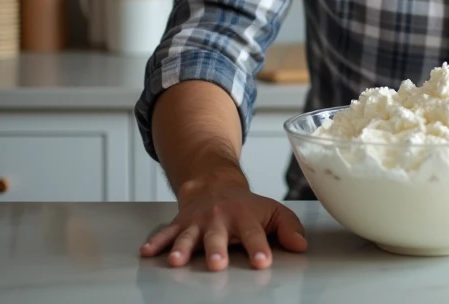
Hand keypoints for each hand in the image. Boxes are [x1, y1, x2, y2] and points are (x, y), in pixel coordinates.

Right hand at [139, 168, 307, 270]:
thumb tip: (301, 245)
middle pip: (217, 236)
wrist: (215, 184)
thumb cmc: (247, 206)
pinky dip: (156, 242)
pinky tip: (147, 252)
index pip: (254, 234)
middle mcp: (220, 219)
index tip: (262, 261)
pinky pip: (166, 232)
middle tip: (217, 264)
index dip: (259, 248)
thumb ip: (288, 228)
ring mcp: (198, 221)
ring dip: (182, 248)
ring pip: (189, 236)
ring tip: (177, 261)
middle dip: (216, 250)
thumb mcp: (272, 212)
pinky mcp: (181, 223)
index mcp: (245, 217)